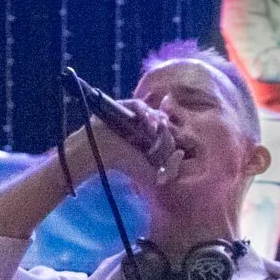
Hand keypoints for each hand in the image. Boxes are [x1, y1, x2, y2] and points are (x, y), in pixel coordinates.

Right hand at [58, 100, 176, 187]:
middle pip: (164, 121)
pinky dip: (146, 112)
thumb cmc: (121, 165)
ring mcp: (134, 114)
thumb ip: (171, 170)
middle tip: (158, 138)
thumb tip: (182, 153)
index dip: (171, 138)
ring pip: (154, 112)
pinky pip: (140, 105)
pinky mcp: (124, 106)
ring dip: (157, 120)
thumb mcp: (152, 174)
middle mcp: (144, 125)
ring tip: (153, 130)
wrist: (97, 155)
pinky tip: (148, 125)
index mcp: (151, 139)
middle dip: (165, 130)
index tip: (168, 147)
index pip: (169, 134)